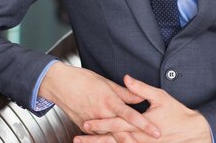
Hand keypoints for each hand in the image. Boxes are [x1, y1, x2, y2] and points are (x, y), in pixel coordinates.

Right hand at [38, 62, 160, 138]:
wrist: (59, 84)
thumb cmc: (82, 79)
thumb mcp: (106, 83)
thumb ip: (125, 92)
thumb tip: (141, 96)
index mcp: (109, 102)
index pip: (131, 116)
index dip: (145, 125)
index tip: (156, 132)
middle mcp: (101, 115)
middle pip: (122, 133)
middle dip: (137, 140)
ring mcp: (92, 124)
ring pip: (110, 138)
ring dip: (123, 142)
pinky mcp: (84, 127)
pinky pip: (98, 136)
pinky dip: (107, 140)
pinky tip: (115, 142)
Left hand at [79, 75, 211, 142]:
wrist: (192, 132)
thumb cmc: (176, 114)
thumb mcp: (160, 97)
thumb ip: (141, 89)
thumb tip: (127, 78)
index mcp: (139, 123)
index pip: (115, 123)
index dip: (100, 123)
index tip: (86, 123)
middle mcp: (138, 136)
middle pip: (112, 137)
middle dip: (94, 137)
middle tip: (78, 137)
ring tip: (83, 142)